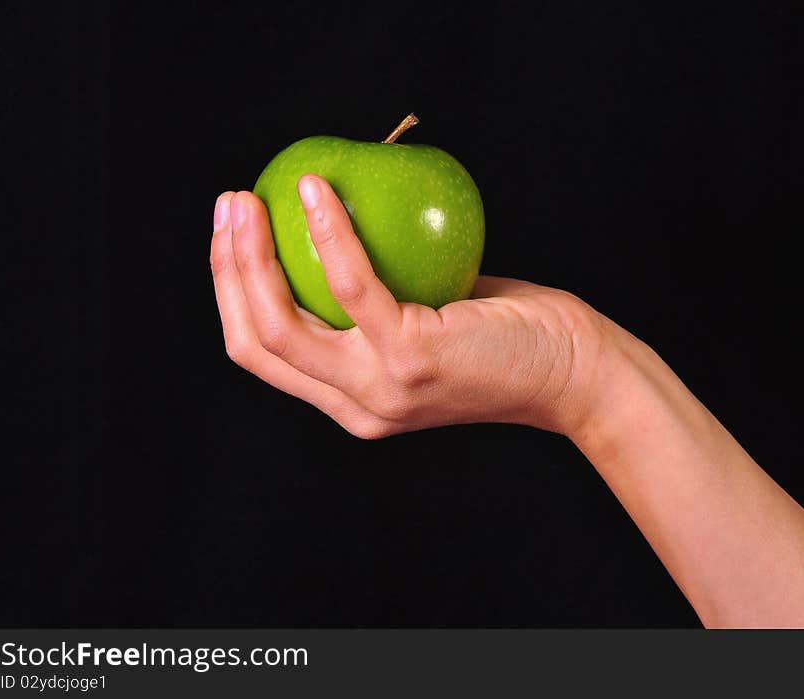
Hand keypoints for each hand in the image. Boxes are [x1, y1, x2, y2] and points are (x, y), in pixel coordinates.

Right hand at [210, 175, 605, 437]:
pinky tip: (318, 189)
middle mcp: (357, 406)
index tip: (232, 237)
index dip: (233, 294)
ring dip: (252, 255)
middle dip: (227, 271)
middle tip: (229, 206)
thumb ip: (380, 301)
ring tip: (247, 197)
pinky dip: (327, 233)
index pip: (266, 355)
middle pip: (257, 342)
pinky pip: (352, 286)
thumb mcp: (428, 324)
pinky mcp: (411, 359)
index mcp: (353, 402)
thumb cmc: (507, 335)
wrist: (575, 373)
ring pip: (283, 324)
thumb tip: (336, 229)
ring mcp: (380, 389)